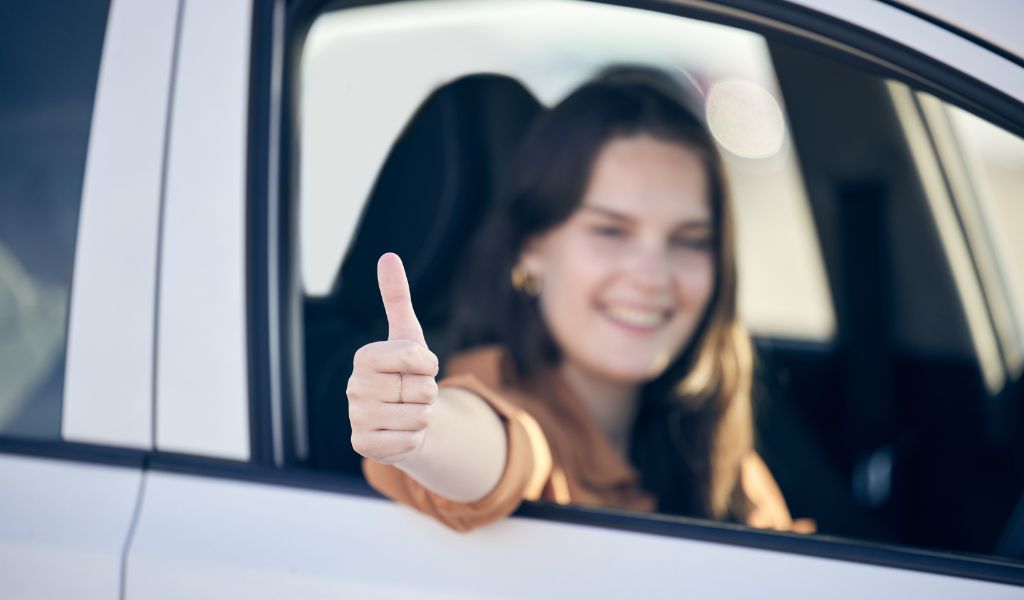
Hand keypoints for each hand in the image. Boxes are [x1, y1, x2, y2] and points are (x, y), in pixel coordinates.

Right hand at [348, 253, 439, 463]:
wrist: (401, 418)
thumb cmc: (405, 373)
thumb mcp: (408, 335)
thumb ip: (397, 297)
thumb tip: (387, 256)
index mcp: (364, 357)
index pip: (414, 356)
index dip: (428, 364)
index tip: (421, 367)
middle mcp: (354, 387)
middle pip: (421, 389)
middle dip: (428, 392)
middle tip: (413, 393)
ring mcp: (355, 417)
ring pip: (418, 416)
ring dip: (423, 416)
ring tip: (409, 411)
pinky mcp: (362, 446)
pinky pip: (408, 441)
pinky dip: (414, 439)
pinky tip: (401, 432)